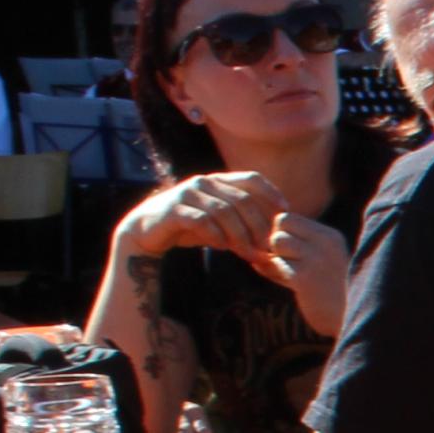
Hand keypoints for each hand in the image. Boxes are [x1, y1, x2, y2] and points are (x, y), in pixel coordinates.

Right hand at [117, 171, 289, 261]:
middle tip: (267, 248)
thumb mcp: (219, 221)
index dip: (272, 193)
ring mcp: (187, 193)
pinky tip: (222, 247)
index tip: (286, 213)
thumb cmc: (190, 226)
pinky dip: (215, 236)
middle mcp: (204, 182)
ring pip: (224, 212)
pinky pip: (202, 221)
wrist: (148, 231)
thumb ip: (243, 221)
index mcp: (218, 181)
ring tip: (249, 254)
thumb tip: (275, 236)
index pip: (252, 178)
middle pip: (242, 200)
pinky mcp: (173, 209)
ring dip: (240, 236)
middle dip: (259, 226)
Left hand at [252, 211, 351, 334]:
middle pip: (280, 227)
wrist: (349, 320)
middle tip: (284, 262)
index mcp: (331, 237)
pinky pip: (275, 264)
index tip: (286, 251)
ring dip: (275, 257)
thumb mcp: (322, 262)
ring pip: (277, 242)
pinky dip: (272, 272)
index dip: (279, 233)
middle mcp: (325, 243)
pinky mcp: (305, 278)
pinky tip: (284, 282)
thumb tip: (261, 243)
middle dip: (275, 244)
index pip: (288, 218)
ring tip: (287, 272)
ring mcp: (316, 259)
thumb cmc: (334, 294)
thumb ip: (297, 248)